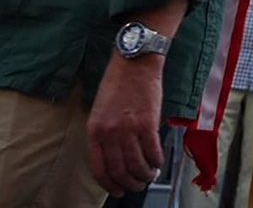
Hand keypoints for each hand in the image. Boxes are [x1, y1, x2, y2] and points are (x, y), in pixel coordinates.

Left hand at [87, 57, 164, 194]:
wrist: (135, 62)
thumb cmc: (118, 83)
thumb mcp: (100, 110)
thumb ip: (104, 135)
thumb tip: (115, 159)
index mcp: (94, 130)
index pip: (99, 168)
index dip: (109, 184)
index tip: (117, 190)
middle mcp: (109, 133)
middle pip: (119, 170)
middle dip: (129, 183)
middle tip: (136, 185)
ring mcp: (129, 128)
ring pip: (137, 165)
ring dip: (144, 175)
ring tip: (149, 176)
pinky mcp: (148, 123)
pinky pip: (152, 152)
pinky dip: (156, 161)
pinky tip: (158, 162)